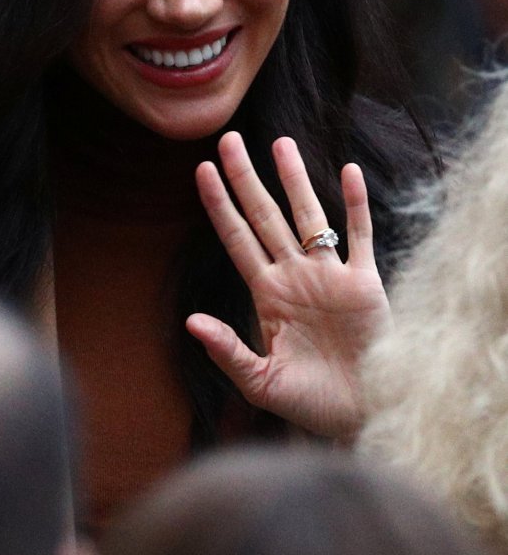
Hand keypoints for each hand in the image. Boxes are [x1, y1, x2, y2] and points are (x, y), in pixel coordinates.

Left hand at [186, 132, 390, 442]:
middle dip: (246, 177)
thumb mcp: (261, 382)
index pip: (236, 238)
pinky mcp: (364, 283)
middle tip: (228, 138)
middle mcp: (295, 275)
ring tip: (281, 142)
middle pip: (265, 215)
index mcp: (267, 295)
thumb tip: (190, 321)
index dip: (220, 205)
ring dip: (295, 179)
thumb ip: (228, 350)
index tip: (201, 171)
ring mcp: (329, 275)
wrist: (362, 415)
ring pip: (309, 215)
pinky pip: (359, 235)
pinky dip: (355, 204)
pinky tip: (350, 172)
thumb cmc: (311, 403)